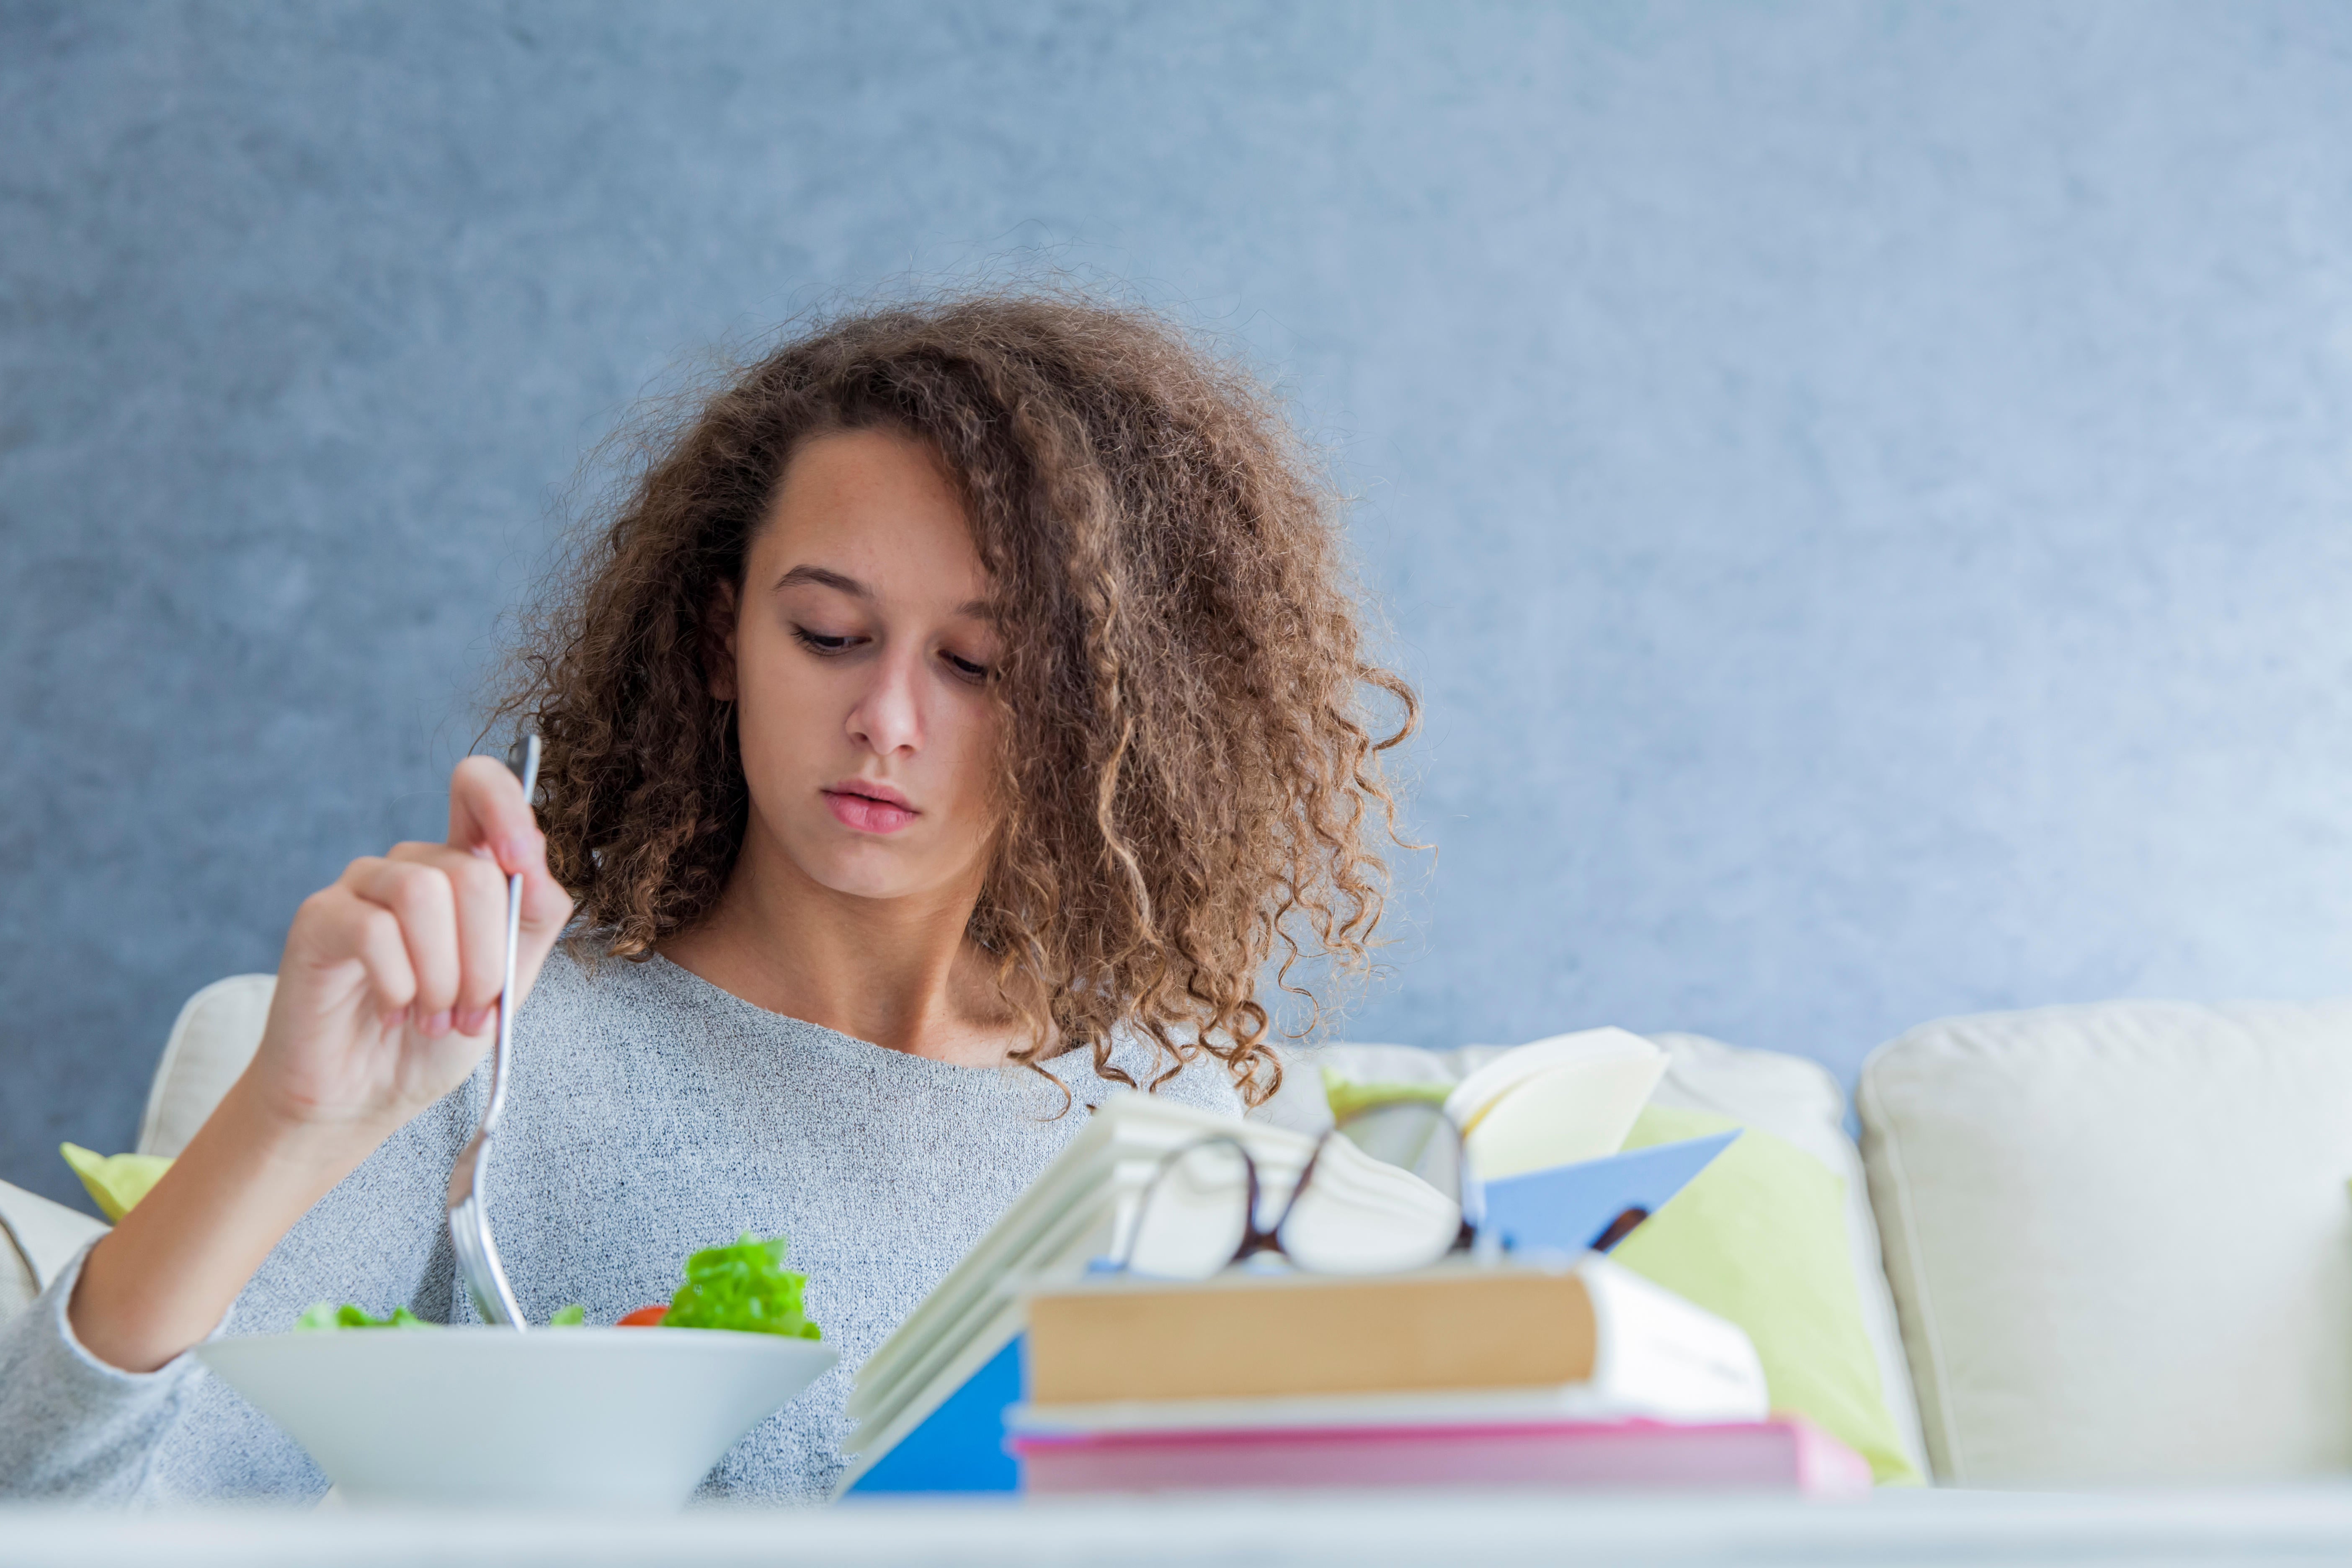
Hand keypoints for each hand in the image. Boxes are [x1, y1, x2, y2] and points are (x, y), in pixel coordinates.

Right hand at [246, 754, 573, 1140]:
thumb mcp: (509, 979)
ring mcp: (362, 886)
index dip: (507, 807)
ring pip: (424, 893)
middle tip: (470, 1013)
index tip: (521, 862)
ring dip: (444, 976)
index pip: (480, 787)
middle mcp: (411, 865)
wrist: (367, 1097)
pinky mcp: (320, 917)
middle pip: (472, 871)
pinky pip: (375, 930)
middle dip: (485, 959)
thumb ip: (530, 915)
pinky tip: (394, 1013)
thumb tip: (533, 859)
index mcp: (463, 869)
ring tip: (433, 1018)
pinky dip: (401, 986)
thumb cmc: (436, 1037)